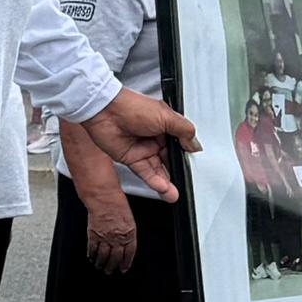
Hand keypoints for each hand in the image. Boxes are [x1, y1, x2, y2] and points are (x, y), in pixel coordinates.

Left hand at [77, 90, 195, 180]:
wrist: (105, 112)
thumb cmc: (133, 107)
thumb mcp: (167, 116)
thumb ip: (184, 132)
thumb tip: (196, 145)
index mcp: (165, 125)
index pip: (180, 144)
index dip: (186, 155)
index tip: (194, 166)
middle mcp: (155, 138)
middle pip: (170, 159)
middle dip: (177, 172)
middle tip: (185, 182)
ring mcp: (143, 149)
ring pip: (158, 169)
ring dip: (167, 183)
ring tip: (174, 194)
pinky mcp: (131, 158)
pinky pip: (145, 173)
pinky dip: (155, 181)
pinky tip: (163, 188)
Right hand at [85, 199, 136, 273]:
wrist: (104, 197)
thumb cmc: (118, 203)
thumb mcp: (129, 219)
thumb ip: (128, 232)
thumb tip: (127, 242)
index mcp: (129, 234)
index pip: (129, 253)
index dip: (126, 262)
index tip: (123, 268)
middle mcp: (117, 238)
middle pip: (115, 257)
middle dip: (113, 266)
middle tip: (111, 271)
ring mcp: (105, 237)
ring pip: (103, 256)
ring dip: (102, 263)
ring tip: (100, 267)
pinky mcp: (94, 234)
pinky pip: (92, 248)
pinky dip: (92, 254)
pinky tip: (91, 257)